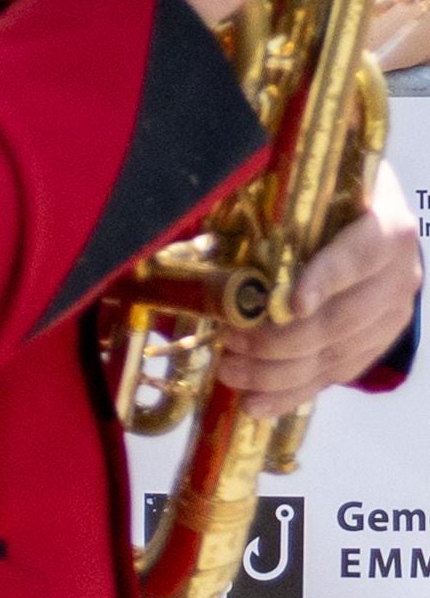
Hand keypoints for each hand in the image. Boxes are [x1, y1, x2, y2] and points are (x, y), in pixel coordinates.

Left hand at [221, 162, 421, 414]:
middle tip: (229, 340)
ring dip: (277, 372)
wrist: (356, 224)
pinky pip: (335, 375)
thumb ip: (262, 212)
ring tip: (229, 370)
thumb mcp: (295, 193)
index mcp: (383, 227)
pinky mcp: (376, 343)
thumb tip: (198, 239)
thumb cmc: (314, 205)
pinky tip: (255, 404)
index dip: (325, 281)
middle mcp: (399, 273)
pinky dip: (291, 393)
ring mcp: (392, 313)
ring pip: (336, 355)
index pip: (360, 256)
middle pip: (341, 319)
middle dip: (279, 340)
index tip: (289, 305)